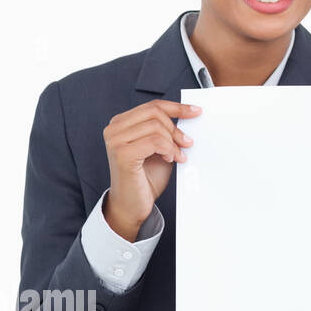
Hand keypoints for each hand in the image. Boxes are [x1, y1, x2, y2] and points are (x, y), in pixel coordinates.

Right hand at [102, 99, 201, 241]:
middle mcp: (114, 129)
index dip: (177, 107)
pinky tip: (170, 159)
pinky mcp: (122, 154)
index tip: (195, 111)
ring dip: (173, 142)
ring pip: (156, 127)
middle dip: (175, 129)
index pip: (152, 106)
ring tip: (176, 156)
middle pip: (155, 113)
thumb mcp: (160, 148)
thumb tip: (189, 115)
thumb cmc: (146, 177)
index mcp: (121, 124)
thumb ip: (167, 132)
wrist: (133, 204)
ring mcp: (115, 141)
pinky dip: (168, 150)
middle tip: (186, 144)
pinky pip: (155, 142)